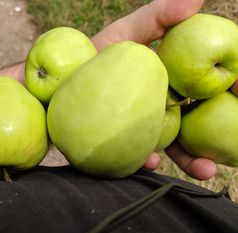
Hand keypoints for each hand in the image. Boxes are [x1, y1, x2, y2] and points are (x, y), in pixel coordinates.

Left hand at [91, 0, 220, 179]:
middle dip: (220, 133)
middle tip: (237, 146)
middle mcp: (164, 104)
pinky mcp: (126, 142)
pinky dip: (147, 159)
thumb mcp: (126, 32)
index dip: (230, 88)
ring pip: (176, 144)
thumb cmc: (95, 53)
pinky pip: (140, 155)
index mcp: (172, 78)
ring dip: (193, 159)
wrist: (59, 79)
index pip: (209, 84)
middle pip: (199, 120)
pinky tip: (150, 161)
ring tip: (206, 169)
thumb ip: (158, 16)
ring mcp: (145, 126)